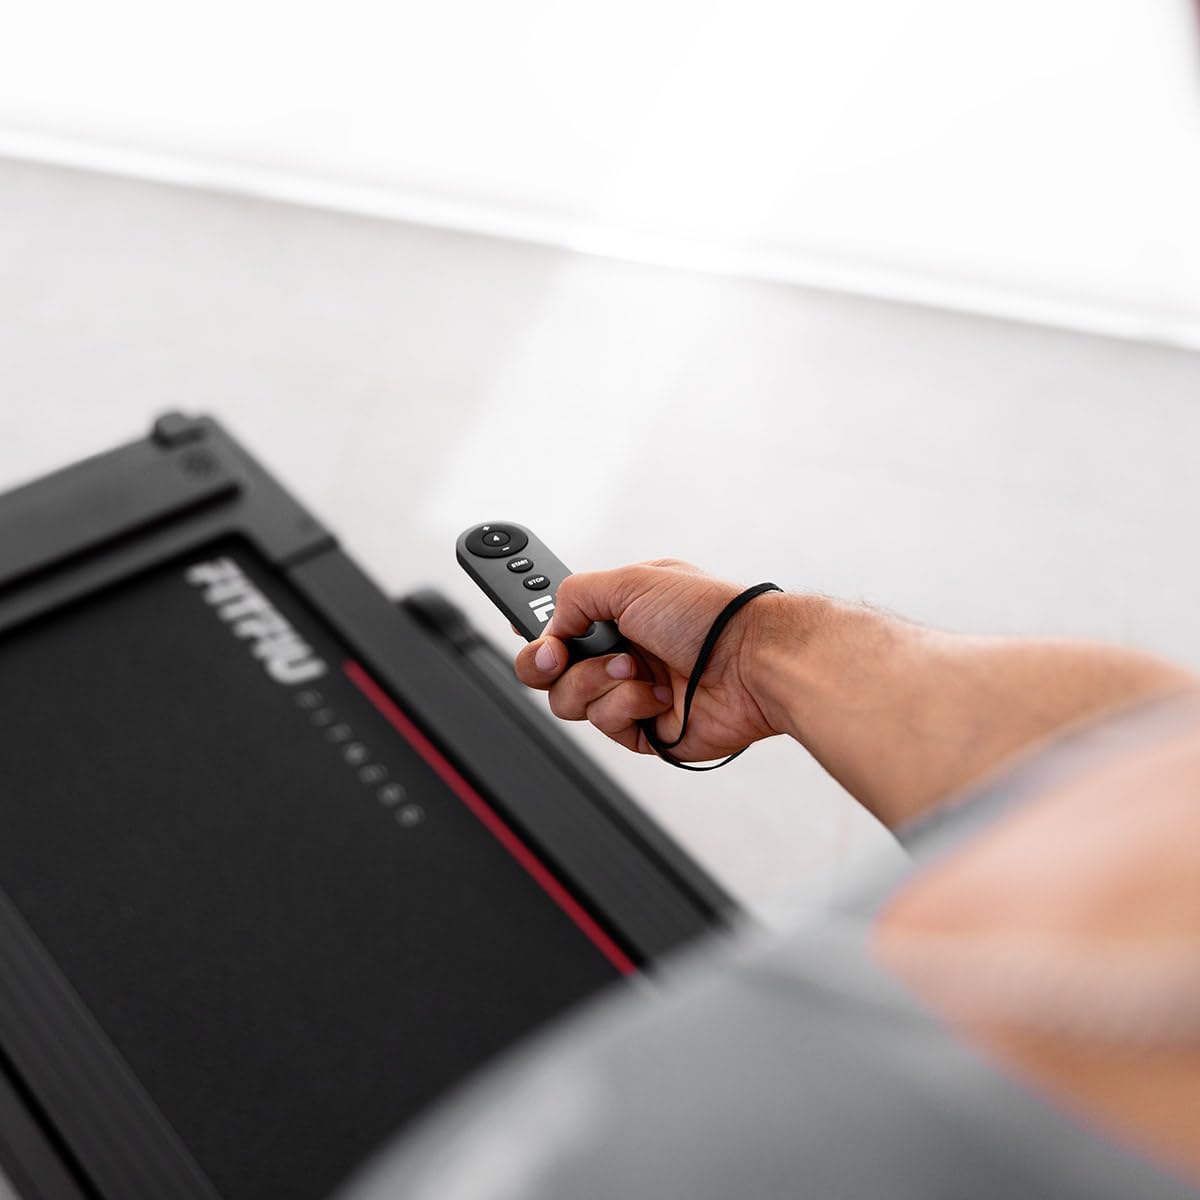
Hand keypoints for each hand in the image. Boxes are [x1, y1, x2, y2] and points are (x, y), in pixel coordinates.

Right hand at [513, 559, 782, 761]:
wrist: (753, 662)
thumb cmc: (709, 616)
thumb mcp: (631, 581)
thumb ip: (573, 595)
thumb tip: (548, 627)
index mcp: (618, 610)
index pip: (558, 623)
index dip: (533, 629)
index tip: (522, 627)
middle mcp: (621, 649)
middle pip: (547, 670)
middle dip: (546, 663)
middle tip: (557, 655)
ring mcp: (631, 690)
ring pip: (569, 700)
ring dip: (597, 681)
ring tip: (636, 667)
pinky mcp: (644, 729)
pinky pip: (605, 725)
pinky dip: (626, 706)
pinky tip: (657, 694)